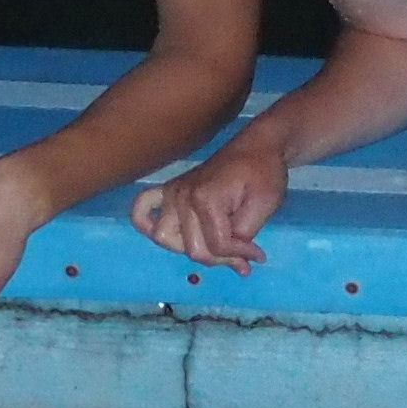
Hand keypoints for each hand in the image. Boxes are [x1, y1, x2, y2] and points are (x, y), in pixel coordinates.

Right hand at [131, 139, 287, 272]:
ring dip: (191, 248)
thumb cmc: (264, 173)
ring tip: (216, 246)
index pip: (216, 245)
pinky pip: (141, 209)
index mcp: (206, 199)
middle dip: (220, 258)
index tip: (258, 254)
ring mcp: (171, 193)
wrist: (257, 147)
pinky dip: (144, 223)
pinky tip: (168, 233)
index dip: (240, 255)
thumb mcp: (264, 206)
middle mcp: (181, 197)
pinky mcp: (168, 191)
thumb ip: (244, 235)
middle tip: (243, 255)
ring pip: (165, 239)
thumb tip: (236, 260)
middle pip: (192, 248)